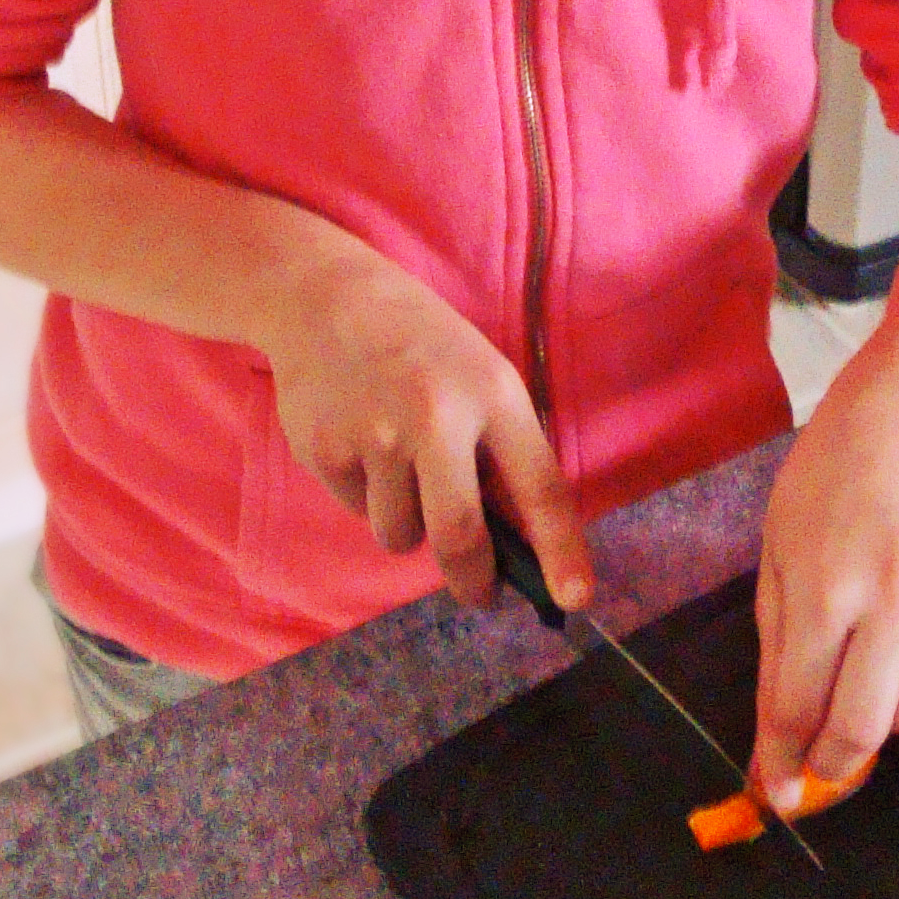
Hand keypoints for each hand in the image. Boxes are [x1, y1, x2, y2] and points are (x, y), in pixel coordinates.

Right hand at [260, 234, 591, 614]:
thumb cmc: (423, 346)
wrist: (326, 299)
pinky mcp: (324, 451)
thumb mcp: (482, 376)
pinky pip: (356, 511)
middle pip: (460, 537)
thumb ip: (500, 450)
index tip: (575, 599)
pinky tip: (358, 439)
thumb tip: (513, 543)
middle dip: (474, 581)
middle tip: (481, 593)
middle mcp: (435, 417)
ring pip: (400, 534)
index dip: (560, 550)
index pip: (538, 486)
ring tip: (398, 463)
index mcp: (492, 395)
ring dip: (407, 523)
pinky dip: (364, 494)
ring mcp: (374, 437)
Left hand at [749, 371, 898, 809]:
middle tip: (824, 759)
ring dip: (891, 715)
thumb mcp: (776, 569)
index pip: (800, 706)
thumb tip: (775, 764)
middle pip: (868, 727)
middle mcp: (896, 595)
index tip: (780, 794)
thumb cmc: (820, 494)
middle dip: (836, 760)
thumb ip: (776, 667)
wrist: (898, 426)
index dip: (784, 763)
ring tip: (874, 672)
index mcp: (827, 588)